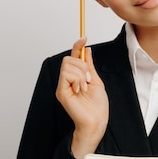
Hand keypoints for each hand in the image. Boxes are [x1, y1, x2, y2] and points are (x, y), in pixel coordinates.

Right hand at [55, 37, 108, 158]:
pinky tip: (80, 90)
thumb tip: (87, 50)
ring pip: (68, 65)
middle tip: (89, 79)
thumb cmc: (97, 106)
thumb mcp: (96, 80)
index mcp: (75, 76)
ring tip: (84, 87)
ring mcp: (62, 85)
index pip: (73, 56)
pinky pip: (66, 74)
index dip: (77, 45)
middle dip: (82, 65)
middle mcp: (67, 80)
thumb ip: (89, 66)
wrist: (96, 121)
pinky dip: (77, 79)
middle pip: (69, 58)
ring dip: (81, 74)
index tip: (84, 37)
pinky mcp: (61, 91)